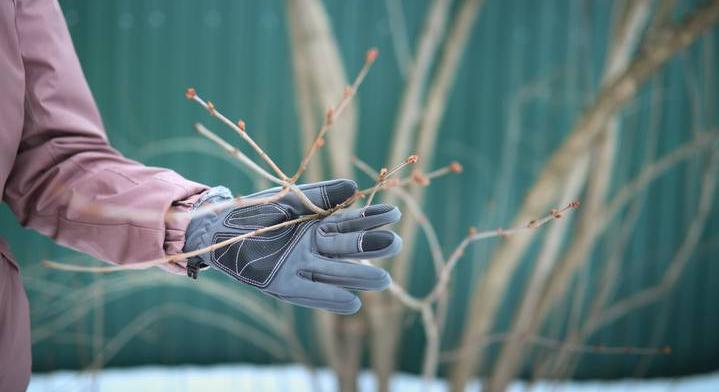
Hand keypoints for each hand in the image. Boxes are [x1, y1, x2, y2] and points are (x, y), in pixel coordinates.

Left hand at [183, 180, 401, 313]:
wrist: (217, 227)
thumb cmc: (255, 211)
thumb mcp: (291, 198)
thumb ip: (322, 194)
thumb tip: (354, 188)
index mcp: (318, 225)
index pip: (351, 222)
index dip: (372, 219)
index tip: (394, 214)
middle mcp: (314, 248)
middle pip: (347, 248)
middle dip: (371, 246)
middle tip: (396, 244)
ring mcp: (299, 266)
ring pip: (334, 272)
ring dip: (358, 277)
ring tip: (384, 280)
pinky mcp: (282, 284)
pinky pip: (310, 293)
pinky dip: (329, 299)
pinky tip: (353, 304)